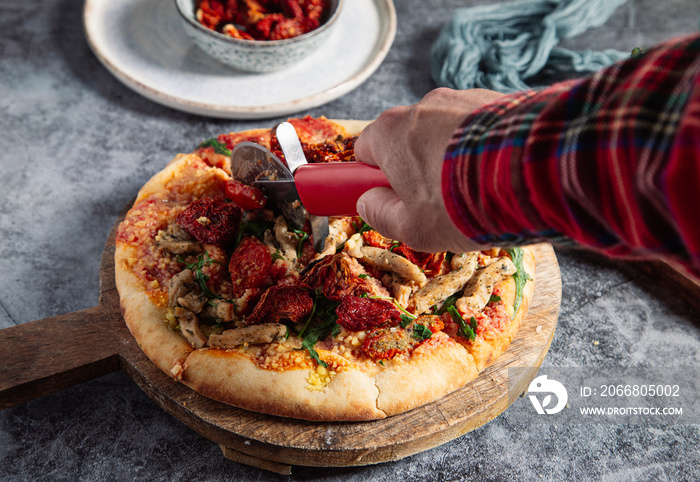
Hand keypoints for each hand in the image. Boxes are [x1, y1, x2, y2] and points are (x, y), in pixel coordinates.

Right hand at [354, 88, 504, 252]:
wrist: (534, 173)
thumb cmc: (463, 203)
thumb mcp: (412, 228)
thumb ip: (380, 216)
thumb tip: (368, 204)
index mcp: (390, 132)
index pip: (364, 150)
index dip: (373, 177)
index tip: (386, 196)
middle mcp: (422, 106)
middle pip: (407, 139)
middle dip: (416, 168)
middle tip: (436, 203)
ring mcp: (463, 98)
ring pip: (445, 132)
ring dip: (452, 157)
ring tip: (476, 190)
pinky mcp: (499, 99)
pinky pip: (480, 126)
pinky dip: (483, 146)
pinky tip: (499, 173)